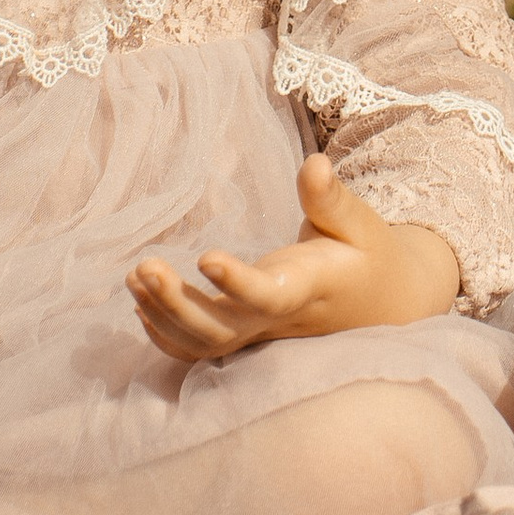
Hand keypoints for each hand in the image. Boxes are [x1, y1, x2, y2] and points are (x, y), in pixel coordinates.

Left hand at [128, 153, 460, 359]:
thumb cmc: (366, 255)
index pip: (270, 295)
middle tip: (144, 267)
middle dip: (178, 305)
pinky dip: (167, 337)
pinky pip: (202, 351)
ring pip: (206, 344)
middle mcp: (280, 318)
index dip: (237, 284)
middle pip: (223, 329)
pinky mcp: (248, 335)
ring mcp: (261, 333)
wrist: (379, 302)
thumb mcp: (360, 222)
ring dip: (164, 317)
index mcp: (309, 287)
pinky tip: (141, 306)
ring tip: (134, 277)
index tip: (205, 257)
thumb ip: (331, 198)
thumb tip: (314, 163)